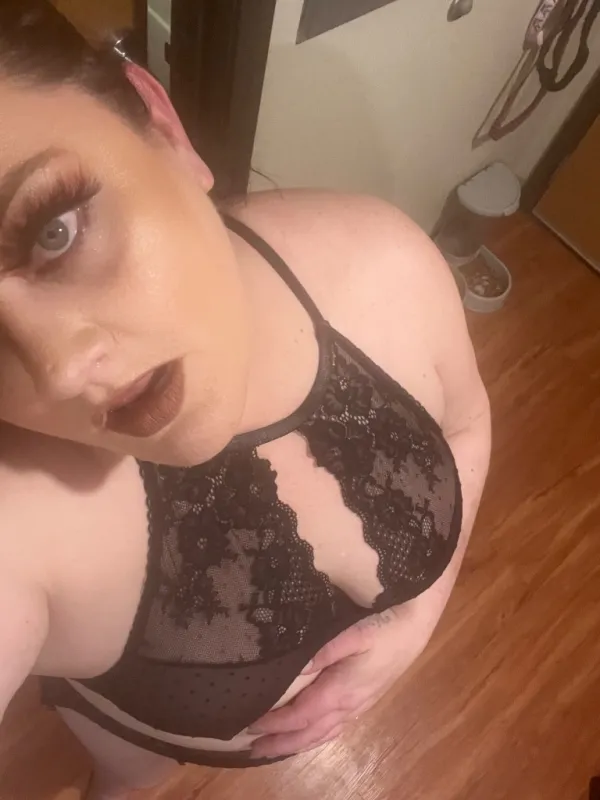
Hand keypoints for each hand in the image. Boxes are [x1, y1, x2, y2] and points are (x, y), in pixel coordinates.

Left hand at [249, 606, 427, 758]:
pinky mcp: (366, 698)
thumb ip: (325, 651)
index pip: (302, 715)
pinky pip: (336, 727)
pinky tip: (311, 734)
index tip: (251, 726)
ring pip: (324, 733)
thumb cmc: (384, 624)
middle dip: (282, 743)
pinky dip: (317, 736)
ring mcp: (360, 704)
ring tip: (275, 748)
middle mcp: (350, 704)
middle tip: (253, 750)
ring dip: (298, 744)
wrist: (416, 623)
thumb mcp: (353, 632)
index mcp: (343, 689)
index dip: (276, 724)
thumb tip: (297, 668)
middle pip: (311, 732)